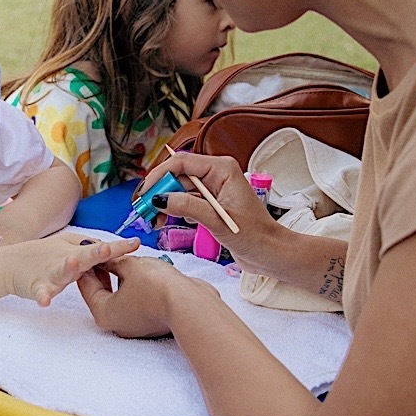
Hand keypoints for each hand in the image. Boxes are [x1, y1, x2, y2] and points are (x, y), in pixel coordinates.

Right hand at [0, 234, 137, 308]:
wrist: (8, 265)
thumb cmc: (41, 255)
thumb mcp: (67, 247)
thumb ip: (88, 249)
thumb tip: (109, 252)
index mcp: (76, 253)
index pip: (100, 249)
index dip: (118, 247)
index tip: (136, 243)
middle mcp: (65, 261)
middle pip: (84, 257)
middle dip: (98, 254)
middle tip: (109, 250)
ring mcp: (50, 273)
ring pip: (62, 272)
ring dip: (69, 268)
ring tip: (74, 264)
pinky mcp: (35, 285)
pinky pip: (40, 293)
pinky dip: (42, 296)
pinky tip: (45, 302)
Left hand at [77, 254, 206, 338]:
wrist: (190, 304)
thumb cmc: (157, 287)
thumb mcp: (129, 266)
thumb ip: (113, 261)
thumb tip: (105, 258)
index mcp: (103, 313)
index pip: (86, 285)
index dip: (86, 263)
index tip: (86, 248)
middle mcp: (116, 323)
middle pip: (102, 291)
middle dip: (104, 269)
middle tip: (104, 249)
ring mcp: (134, 323)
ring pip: (120, 294)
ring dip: (120, 276)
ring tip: (123, 255)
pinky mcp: (150, 319)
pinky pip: (136, 298)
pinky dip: (134, 284)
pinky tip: (139, 268)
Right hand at [140, 152, 281, 272]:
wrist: (270, 253)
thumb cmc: (254, 235)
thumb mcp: (217, 220)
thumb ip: (188, 206)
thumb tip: (160, 198)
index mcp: (222, 169)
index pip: (181, 162)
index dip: (159, 175)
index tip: (145, 193)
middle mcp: (216, 175)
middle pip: (177, 176)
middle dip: (158, 192)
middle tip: (145, 211)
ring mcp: (213, 190)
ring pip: (178, 190)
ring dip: (164, 204)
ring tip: (155, 221)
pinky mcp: (211, 204)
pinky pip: (185, 201)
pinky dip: (174, 211)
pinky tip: (168, 223)